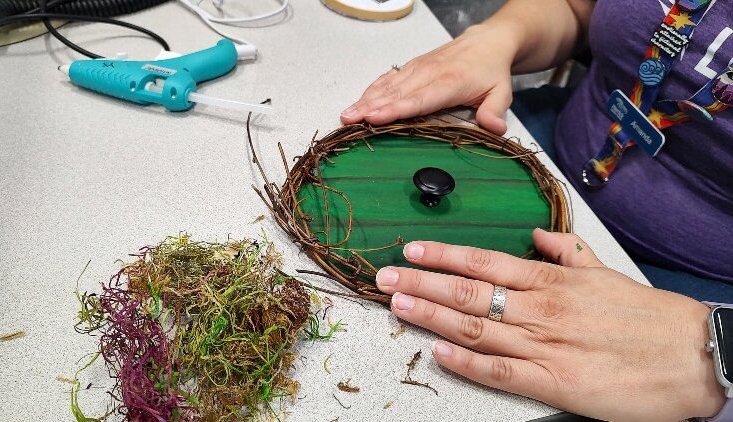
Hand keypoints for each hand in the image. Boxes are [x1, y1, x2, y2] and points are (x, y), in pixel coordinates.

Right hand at [340, 24, 516, 134]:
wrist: (487, 42)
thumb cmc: (491, 70)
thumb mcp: (502, 92)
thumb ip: (495, 111)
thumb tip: (494, 128)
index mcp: (449, 83)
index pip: (418, 100)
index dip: (395, 110)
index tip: (375, 118)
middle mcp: (429, 74)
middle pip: (395, 93)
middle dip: (370, 107)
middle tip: (349, 120)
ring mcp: (418, 69)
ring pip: (387, 85)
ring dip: (365, 100)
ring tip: (346, 114)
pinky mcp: (412, 67)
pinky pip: (388, 78)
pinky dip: (372, 90)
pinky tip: (359, 101)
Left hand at [375, 229, 725, 420]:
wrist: (691, 357)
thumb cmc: (647, 316)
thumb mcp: (604, 271)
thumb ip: (567, 251)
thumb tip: (537, 235)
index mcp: (552, 281)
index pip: (484, 261)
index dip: (443, 255)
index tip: (413, 250)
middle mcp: (540, 309)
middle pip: (467, 292)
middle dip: (421, 283)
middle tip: (386, 278)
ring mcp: (544, 346)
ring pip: (474, 327)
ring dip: (431, 315)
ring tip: (399, 306)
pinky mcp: (553, 383)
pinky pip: (499, 371)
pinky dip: (466, 362)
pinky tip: (438, 352)